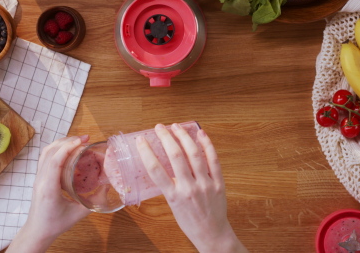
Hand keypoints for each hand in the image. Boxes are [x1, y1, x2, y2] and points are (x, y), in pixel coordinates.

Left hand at [8, 136, 91, 252]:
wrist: (38, 231)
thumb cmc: (56, 224)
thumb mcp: (79, 213)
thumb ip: (95, 200)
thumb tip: (108, 186)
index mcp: (49, 189)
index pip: (55, 161)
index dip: (68, 148)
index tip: (82, 141)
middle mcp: (41, 180)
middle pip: (50, 152)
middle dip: (67, 141)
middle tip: (85, 138)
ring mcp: (37, 177)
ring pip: (46, 152)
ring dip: (61, 142)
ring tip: (78, 141)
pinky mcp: (38, 177)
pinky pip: (45, 157)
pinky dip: (56, 149)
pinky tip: (68, 150)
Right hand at [137, 124, 247, 252]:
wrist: (211, 233)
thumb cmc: (189, 221)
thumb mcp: (172, 205)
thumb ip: (168, 185)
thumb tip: (162, 163)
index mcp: (173, 196)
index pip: (155, 169)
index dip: (146, 152)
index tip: (141, 140)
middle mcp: (189, 188)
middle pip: (175, 156)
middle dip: (166, 137)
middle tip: (159, 127)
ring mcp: (205, 184)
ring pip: (194, 154)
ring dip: (183, 137)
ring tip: (176, 127)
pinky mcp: (218, 182)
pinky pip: (213, 159)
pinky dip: (207, 144)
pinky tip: (200, 133)